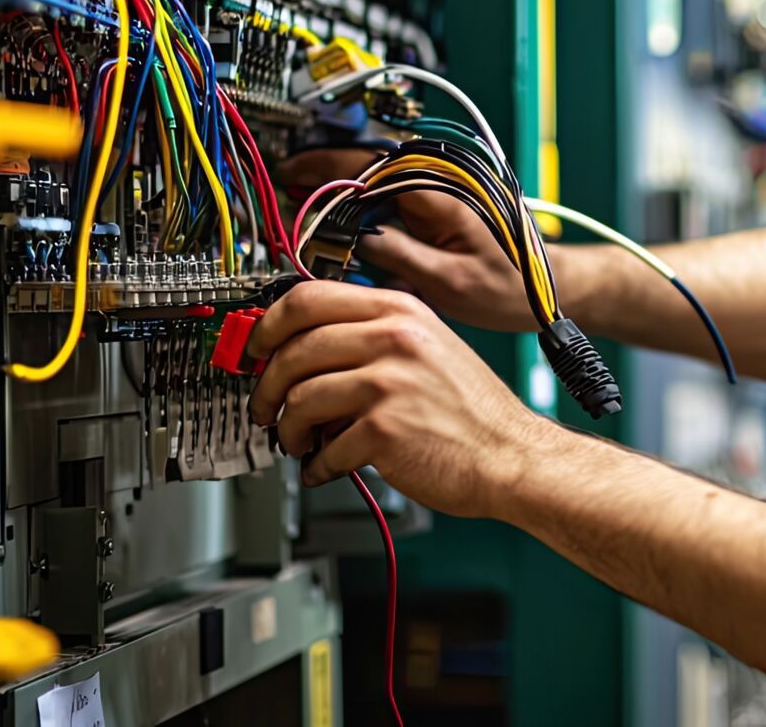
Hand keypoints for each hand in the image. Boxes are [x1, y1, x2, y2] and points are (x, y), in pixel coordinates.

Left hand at [245, 280, 543, 515]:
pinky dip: (316, 466)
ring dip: (287, 430)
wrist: (511, 455)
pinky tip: (327, 467)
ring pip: (298, 398)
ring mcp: (389, 382)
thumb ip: (372, 337)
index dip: (267, 325)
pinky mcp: (385, 430)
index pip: (307, 297)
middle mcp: (395, 339)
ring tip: (299, 442)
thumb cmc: (472, 411)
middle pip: (292, 348)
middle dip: (265, 386)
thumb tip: (301, 349)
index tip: (254, 346)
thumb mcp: (427, 347)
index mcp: (401, 311)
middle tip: (265, 407)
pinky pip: (323, 447)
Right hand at [280, 148, 540, 331]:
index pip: (370, 167)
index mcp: (441, 192)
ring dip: (343, 188)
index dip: (325, 169)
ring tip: (308, 202)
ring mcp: (441, 190)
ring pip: (378, 178)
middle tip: (289, 190)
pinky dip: (365, 204)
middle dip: (325, 175)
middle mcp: (441, 182)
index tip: (292, 176)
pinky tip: (346, 221)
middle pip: (369, 165)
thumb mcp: (447, 282)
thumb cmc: (510, 287)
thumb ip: (397, 256)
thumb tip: (354, 239)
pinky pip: (392, 195)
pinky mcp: (441, 204)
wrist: (549, 288)